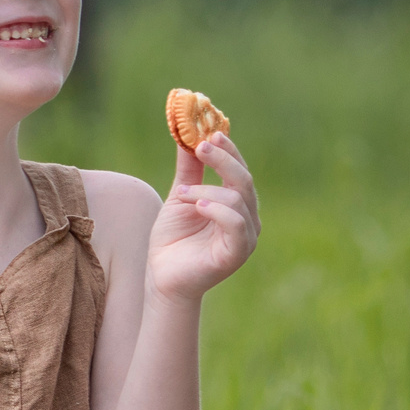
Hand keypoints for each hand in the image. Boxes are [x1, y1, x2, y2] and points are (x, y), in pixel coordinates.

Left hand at [148, 132, 258, 302]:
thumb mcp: (180, 196)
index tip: (209, 133)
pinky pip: (236, 223)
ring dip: (205, 190)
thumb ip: (189, 170)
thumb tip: (188, 135)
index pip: (240, 170)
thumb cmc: (173, 239)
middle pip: (244, 179)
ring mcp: (246, 237)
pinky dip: (216, 209)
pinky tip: (196, 206)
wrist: (162, 276)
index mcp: (237, 204)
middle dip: (222, 159)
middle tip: (200, 146)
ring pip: (237, 198)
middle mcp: (247, 218)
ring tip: (181, 195)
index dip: (228, 150)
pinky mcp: (237, 253)